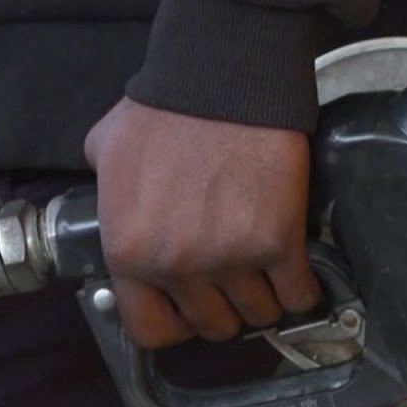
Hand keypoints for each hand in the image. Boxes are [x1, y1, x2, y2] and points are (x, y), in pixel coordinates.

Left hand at [84, 98, 322, 348]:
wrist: (223, 77)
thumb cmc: (163, 107)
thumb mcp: (104, 152)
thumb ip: (107, 197)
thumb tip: (119, 209)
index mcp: (130, 251)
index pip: (149, 329)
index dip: (172, 324)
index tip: (187, 312)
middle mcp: (178, 265)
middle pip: (211, 325)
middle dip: (223, 310)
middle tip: (233, 285)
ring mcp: (231, 258)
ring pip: (257, 315)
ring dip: (264, 301)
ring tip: (267, 277)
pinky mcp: (279, 242)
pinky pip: (297, 294)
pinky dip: (302, 290)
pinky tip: (299, 276)